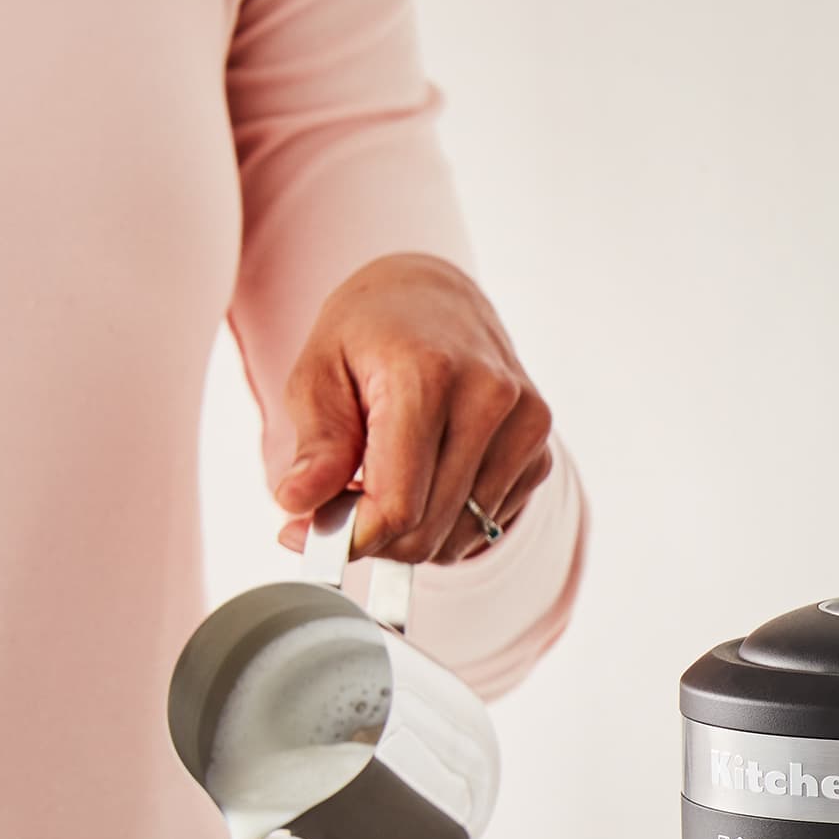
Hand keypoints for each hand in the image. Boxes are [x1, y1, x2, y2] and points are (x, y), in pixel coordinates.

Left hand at [273, 254, 554, 566]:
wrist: (438, 298)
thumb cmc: (372, 333)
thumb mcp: (320, 371)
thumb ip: (316, 445)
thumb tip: (297, 505)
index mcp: (429, 374)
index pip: (398, 502)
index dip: (353, 537)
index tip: (311, 539)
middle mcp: (489, 399)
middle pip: (430, 529)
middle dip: (378, 539)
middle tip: (339, 518)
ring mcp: (524, 428)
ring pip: (459, 538)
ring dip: (414, 534)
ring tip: (382, 491)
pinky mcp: (540, 452)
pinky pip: (487, 525)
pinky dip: (448, 523)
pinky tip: (427, 482)